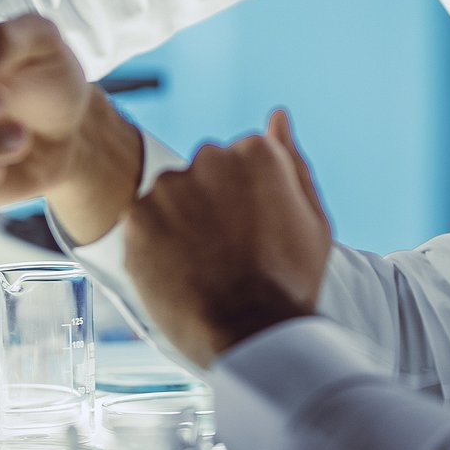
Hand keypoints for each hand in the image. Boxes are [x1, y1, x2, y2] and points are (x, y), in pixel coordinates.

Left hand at [124, 109, 332, 366]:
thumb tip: (277, 115)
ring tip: (202, 263)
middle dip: (211, 201)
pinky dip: (154, 243)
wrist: (250, 333)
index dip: (246, 199)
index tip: (252, 230)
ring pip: (171, 195)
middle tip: (226, 249)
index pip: (240, 160)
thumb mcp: (312, 218)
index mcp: (255, 151)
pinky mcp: (137, 218)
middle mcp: (210, 157)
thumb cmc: (290, 280)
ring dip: (180, 219)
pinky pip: (142, 222)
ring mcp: (170, 187)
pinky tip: (178, 270)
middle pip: (204, 171)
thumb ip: (291, 159)